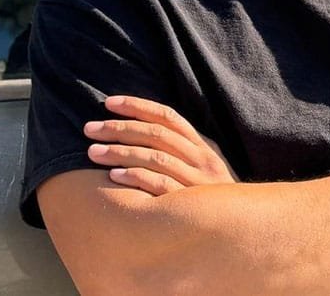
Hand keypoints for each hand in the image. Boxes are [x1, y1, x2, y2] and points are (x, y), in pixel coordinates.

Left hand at [85, 95, 237, 195]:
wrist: (240, 227)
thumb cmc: (211, 197)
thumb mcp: (204, 167)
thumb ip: (182, 150)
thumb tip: (144, 130)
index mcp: (203, 145)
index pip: (168, 116)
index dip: (138, 106)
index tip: (109, 102)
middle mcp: (202, 158)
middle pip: (157, 134)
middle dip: (120, 128)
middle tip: (90, 128)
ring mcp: (197, 180)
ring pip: (156, 157)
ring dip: (121, 152)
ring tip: (92, 152)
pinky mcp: (190, 203)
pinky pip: (160, 186)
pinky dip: (136, 178)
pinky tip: (113, 175)